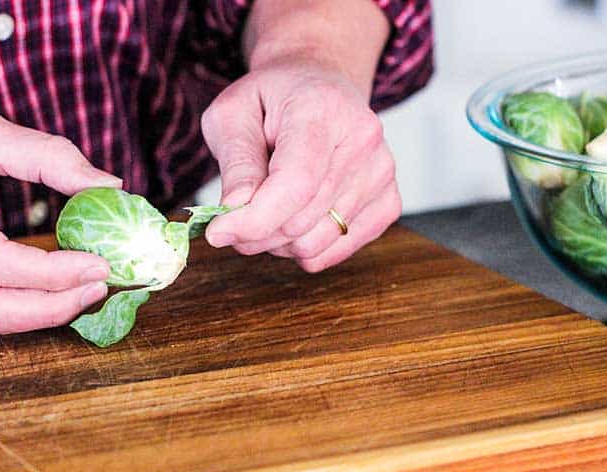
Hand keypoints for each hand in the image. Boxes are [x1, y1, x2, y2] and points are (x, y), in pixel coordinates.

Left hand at [201, 58, 400, 272]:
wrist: (319, 85)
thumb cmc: (271, 100)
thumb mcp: (233, 114)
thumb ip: (235, 163)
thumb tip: (235, 210)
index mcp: (323, 109)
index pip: (295, 184)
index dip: (253, 219)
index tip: (218, 232)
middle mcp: (363, 139)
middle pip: (301, 220)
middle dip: (255, 231)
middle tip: (235, 214)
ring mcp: (382, 172)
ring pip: (316, 243)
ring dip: (278, 241)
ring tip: (267, 207)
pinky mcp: (389, 201)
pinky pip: (336, 251)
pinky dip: (305, 246)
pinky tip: (295, 215)